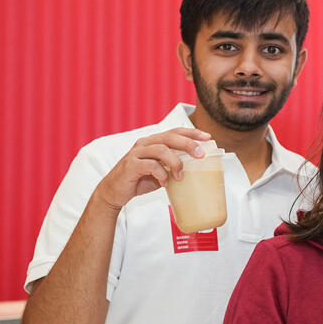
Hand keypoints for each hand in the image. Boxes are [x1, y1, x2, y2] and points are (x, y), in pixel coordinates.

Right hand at [92, 127, 212, 211]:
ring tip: (181, 175)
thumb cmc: (139, 180)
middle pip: (169, 137)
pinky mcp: (130, 165)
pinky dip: (161, 174)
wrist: (114, 192)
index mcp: (153, 142)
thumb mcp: (160, 171)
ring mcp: (136, 153)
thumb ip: (173, 166)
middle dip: (188, 144)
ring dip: (175, 162)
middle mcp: (144, 144)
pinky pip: (150, 165)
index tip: (208, 137)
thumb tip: (197, 168)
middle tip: (201, 154)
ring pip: (160, 150)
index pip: (175, 132)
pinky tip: (165, 182)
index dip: (192, 133)